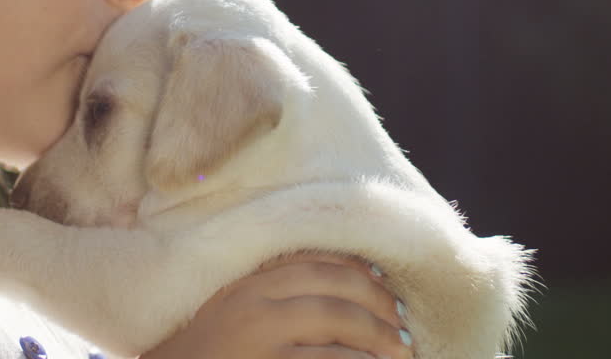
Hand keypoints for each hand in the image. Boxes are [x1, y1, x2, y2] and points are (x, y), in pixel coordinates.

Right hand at [139, 253, 411, 358]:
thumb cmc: (206, 354)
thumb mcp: (233, 311)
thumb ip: (273, 293)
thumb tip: (348, 278)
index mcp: (249, 286)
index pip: (314, 262)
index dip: (358, 269)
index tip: (386, 282)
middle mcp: (254, 308)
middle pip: (331, 290)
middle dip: (377, 304)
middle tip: (405, 324)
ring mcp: (260, 343)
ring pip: (333, 324)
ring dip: (377, 338)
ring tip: (403, 352)